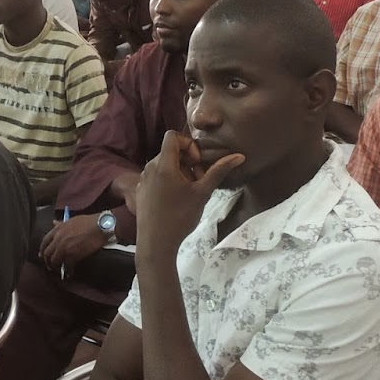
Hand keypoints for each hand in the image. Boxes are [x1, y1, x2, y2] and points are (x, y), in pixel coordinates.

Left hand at [41, 214, 108, 270]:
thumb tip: (53, 223)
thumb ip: (61, 223)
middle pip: (47, 253)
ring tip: (59, 270)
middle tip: (51, 265)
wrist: (99, 226)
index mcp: (58, 230)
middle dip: (48, 261)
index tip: (42, 255)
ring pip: (55, 261)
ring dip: (56, 267)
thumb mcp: (72, 220)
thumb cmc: (88, 221)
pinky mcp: (73, 255)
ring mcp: (65, 248)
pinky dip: (68, 271)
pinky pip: (67, 265)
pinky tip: (70, 274)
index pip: (45, 241)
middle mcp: (58, 239)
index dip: (42, 249)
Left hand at [133, 132, 243, 254]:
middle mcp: (149, 167)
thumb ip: (219, 171)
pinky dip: (168, 181)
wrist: (156, 244)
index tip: (197, 163)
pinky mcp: (141, 191)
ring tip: (188, 192)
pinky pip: (156, 177)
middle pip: (170, 152)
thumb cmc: (180, 216)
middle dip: (187, 161)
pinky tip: (176, 200)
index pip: (173, 136)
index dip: (189, 144)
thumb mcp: (202, 193)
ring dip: (179, 172)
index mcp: (163, 164)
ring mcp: (143, 180)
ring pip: (163, 165)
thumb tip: (239, 156)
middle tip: (198, 180)